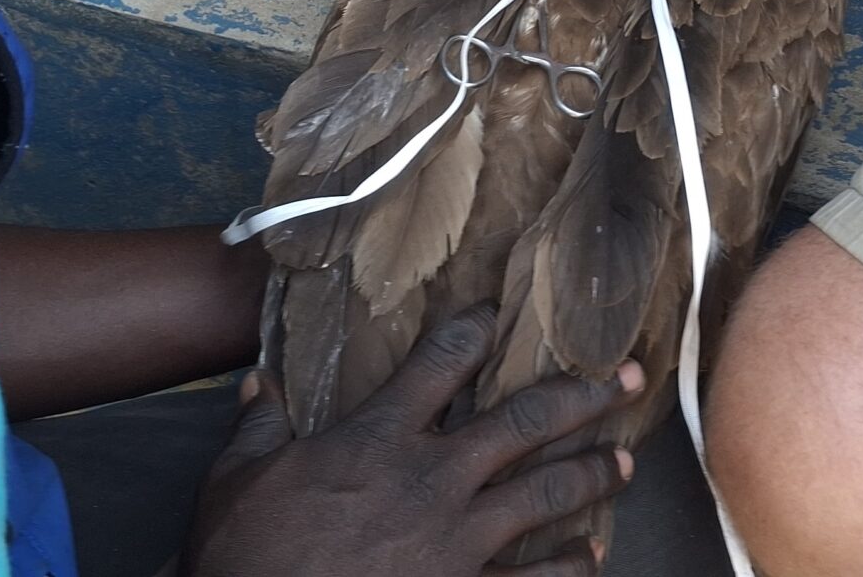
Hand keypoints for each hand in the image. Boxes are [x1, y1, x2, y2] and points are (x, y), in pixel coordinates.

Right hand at [181, 307, 640, 576]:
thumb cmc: (245, 556)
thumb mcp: (235, 480)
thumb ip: (259, 427)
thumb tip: (259, 381)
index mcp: (377, 438)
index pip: (439, 362)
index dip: (473, 329)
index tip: (498, 311)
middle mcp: (432, 477)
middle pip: (524, 420)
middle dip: (582, 394)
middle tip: (627, 377)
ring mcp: (457, 538)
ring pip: (546, 492)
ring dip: (592, 473)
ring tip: (626, 462)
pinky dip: (568, 567)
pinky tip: (591, 556)